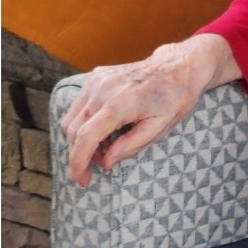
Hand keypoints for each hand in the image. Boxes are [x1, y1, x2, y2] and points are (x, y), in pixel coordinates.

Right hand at [59, 37, 221, 187]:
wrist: (176, 67)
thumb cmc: (173, 99)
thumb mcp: (159, 128)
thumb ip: (130, 146)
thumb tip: (106, 162)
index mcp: (119, 104)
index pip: (86, 137)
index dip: (78, 162)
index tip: (79, 179)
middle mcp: (102, 90)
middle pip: (74, 130)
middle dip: (78, 155)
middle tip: (92, 172)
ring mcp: (96, 81)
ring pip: (71, 118)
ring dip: (80, 140)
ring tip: (103, 151)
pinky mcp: (95, 77)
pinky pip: (78, 106)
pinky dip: (83, 124)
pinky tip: (103, 133)